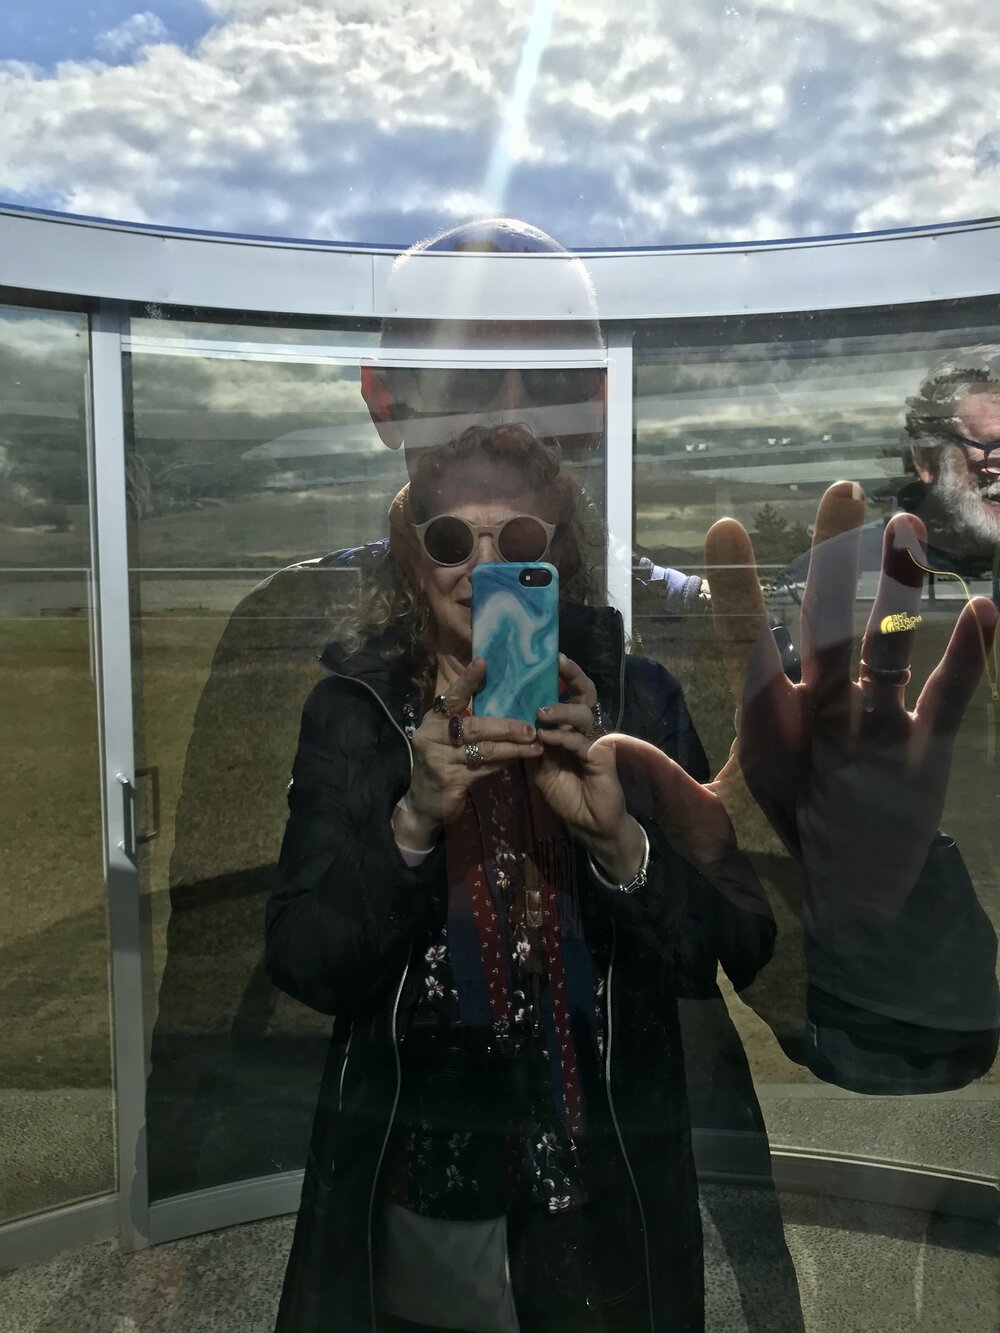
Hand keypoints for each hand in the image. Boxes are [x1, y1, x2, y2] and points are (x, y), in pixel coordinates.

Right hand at [396, 657, 542, 844]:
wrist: (424, 801)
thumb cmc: (441, 760)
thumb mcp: (447, 737)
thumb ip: (467, 720)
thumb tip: (505, 701)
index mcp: (433, 719)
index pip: (452, 696)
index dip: (468, 679)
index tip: (483, 661)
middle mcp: (432, 736)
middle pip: (475, 726)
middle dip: (506, 726)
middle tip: (530, 727)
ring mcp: (440, 759)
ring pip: (484, 750)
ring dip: (513, 747)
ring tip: (534, 744)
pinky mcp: (450, 780)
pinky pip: (484, 769)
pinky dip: (504, 763)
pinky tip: (519, 758)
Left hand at [530, 654, 645, 882]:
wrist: (588, 823)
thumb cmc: (566, 794)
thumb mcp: (541, 765)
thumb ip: (532, 743)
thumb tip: (512, 719)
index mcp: (572, 729)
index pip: (570, 695)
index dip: (564, 676)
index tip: (551, 658)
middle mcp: (587, 730)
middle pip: (585, 694)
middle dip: (573, 675)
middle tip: (558, 662)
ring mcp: (597, 742)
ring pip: (583, 714)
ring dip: (561, 710)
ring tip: (541, 712)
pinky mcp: (602, 758)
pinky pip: (581, 742)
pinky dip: (562, 738)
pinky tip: (546, 736)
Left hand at [705, 480, 997, 918]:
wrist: (844, 913)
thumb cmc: (772, 865)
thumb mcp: (708, 832)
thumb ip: (664, 790)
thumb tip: (606, 749)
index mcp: (767, 719)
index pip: (748, 644)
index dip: (736, 591)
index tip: (723, 527)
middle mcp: (821, 708)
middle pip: (824, 623)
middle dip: (832, 560)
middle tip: (842, 489)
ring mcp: (874, 725)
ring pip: (886, 647)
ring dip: (897, 592)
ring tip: (907, 527)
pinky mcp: (921, 754)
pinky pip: (948, 698)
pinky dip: (966, 659)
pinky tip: (985, 611)